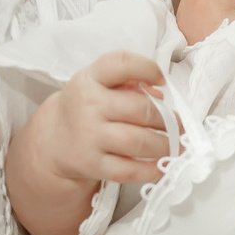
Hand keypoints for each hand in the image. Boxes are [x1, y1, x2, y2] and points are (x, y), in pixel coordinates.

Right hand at [6, 51, 170, 234]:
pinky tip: (163, 166)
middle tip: (180, 125)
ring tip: (178, 145)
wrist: (54, 140)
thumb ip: (129, 80)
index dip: (147, 68)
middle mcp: (88, 105)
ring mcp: (89, 137)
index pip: (121, 63)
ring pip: (139, 142)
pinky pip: (129, 170)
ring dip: (166, 145)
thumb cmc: (87, 106)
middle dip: (169, 119)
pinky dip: (152, 170)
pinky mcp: (92, 165)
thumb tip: (160, 92)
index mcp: (91, 79)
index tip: (162, 80)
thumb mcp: (99, 83)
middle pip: (141, 110)